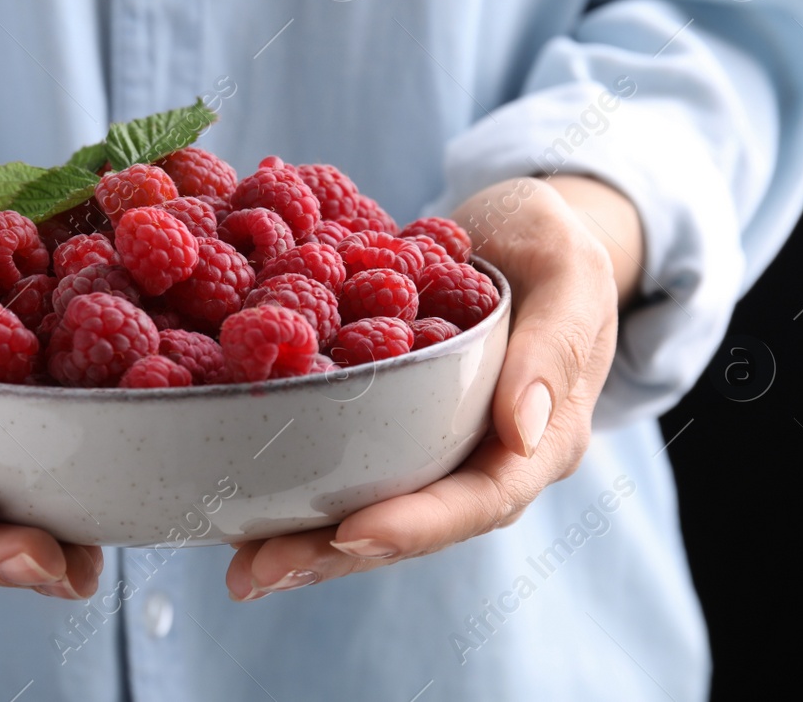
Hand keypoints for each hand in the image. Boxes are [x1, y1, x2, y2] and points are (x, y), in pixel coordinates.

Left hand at [225, 175, 641, 600]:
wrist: (524, 231)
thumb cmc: (554, 242)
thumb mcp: (568, 270)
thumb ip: (554, 346)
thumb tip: (524, 431)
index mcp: (543, 439)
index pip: (481, 499)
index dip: (416, 523)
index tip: (349, 533)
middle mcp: (487, 461)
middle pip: (413, 526)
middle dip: (335, 554)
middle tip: (259, 571)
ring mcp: (438, 449)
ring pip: (371, 511)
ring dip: (304, 542)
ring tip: (238, 568)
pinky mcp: (396, 428)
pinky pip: (347, 468)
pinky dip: (295, 492)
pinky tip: (234, 509)